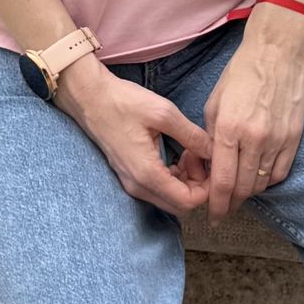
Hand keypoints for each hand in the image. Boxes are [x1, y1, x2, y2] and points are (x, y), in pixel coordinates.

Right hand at [55, 60, 214, 219]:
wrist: (89, 97)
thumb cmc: (123, 102)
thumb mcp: (163, 113)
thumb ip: (191, 135)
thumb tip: (213, 151)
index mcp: (147, 173)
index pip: (187, 203)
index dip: (206, 188)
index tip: (208, 162)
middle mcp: (137, 185)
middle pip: (179, 205)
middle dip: (197, 185)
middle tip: (199, 156)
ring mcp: (131, 182)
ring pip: (169, 198)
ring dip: (185, 182)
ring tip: (189, 152)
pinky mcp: (129, 175)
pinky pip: (158, 189)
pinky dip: (173, 178)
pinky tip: (176, 155)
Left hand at [200, 28, 303, 226]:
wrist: (277, 53)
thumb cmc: (241, 73)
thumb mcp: (214, 102)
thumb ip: (210, 137)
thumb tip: (209, 165)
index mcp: (229, 129)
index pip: (222, 181)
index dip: (217, 205)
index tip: (213, 217)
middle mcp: (255, 139)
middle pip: (243, 189)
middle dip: (231, 204)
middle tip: (223, 208)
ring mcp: (277, 140)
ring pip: (261, 184)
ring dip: (248, 193)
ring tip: (238, 192)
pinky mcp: (294, 138)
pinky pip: (279, 173)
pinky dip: (267, 181)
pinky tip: (258, 178)